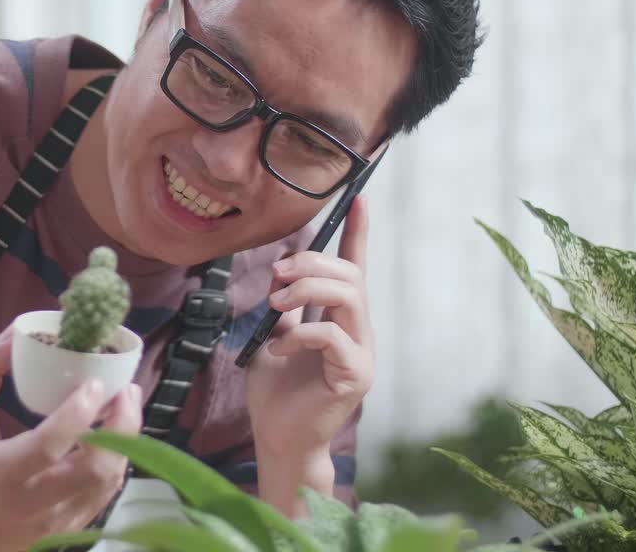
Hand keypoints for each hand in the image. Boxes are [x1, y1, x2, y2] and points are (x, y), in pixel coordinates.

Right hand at [0, 326, 142, 551]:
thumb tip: (18, 331)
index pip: (48, 446)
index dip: (77, 414)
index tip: (94, 382)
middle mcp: (31, 505)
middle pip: (94, 470)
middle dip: (122, 426)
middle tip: (125, 390)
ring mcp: (53, 524)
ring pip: (107, 484)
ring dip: (125, 441)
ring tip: (125, 406)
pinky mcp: (65, 533)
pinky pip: (103, 496)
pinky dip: (114, 461)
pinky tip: (112, 435)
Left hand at [245, 195, 374, 464]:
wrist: (278, 438)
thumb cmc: (276, 393)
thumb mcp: (273, 337)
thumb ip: (284, 308)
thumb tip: (280, 276)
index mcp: (340, 318)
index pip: (354, 267)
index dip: (358, 232)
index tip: (360, 198)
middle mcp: (358, 331)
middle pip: (350, 274)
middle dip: (309, 264)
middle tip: (274, 277)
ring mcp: (361, 353)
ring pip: (349, 296)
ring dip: (306, 290)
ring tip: (275, 307)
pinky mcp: (354, 376)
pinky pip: (332, 336)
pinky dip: (298, 335)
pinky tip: (277, 350)